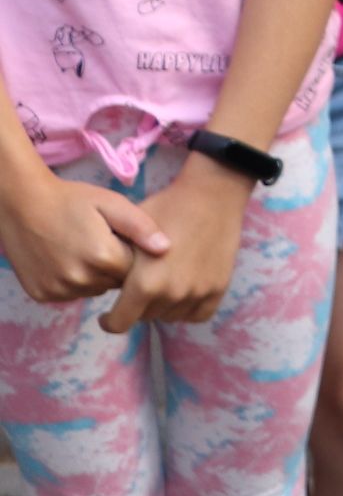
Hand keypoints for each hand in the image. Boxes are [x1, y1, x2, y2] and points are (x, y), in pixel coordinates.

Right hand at [0, 177, 170, 302]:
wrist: (22, 204)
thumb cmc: (71, 200)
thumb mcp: (111, 203)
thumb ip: (140, 227)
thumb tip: (166, 248)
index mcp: (103, 257)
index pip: (136, 270)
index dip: (132, 253)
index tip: (121, 238)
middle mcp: (80, 279)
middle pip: (115, 282)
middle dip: (115, 265)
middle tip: (101, 241)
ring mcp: (58, 290)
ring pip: (94, 289)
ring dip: (95, 276)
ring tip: (83, 249)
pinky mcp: (42, 295)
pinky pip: (70, 294)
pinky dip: (73, 281)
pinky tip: (66, 259)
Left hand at [102, 160, 250, 330]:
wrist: (211, 195)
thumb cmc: (165, 209)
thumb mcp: (128, 234)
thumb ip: (114, 266)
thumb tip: (103, 284)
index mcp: (145, 283)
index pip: (119, 323)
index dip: (109, 321)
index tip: (107, 314)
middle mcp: (172, 294)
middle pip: (146, 317)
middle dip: (138, 306)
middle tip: (138, 287)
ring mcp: (198, 292)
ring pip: (171, 316)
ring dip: (163, 307)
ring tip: (161, 286)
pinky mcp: (218, 287)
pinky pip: (198, 314)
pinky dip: (188, 308)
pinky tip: (182, 292)